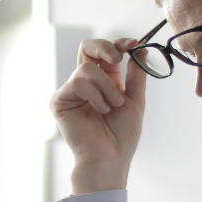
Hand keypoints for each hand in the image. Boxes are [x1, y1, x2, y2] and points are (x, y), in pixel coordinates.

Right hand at [49, 37, 147, 193]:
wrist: (110, 157)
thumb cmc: (122, 135)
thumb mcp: (135, 99)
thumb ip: (137, 74)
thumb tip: (141, 49)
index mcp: (106, 80)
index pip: (107, 52)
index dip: (118, 44)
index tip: (133, 44)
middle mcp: (87, 82)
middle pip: (87, 48)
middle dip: (104, 47)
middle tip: (117, 58)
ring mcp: (72, 91)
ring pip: (86, 68)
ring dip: (106, 86)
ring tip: (113, 105)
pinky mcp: (60, 101)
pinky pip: (76, 83)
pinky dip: (93, 95)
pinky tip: (100, 110)